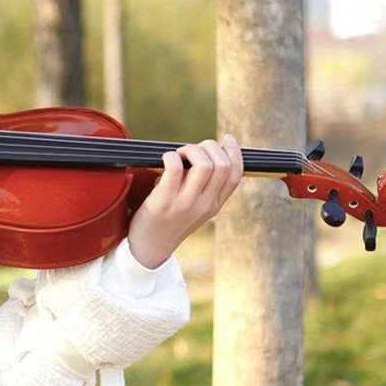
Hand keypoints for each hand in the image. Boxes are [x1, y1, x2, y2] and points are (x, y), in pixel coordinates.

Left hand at [126, 134, 243, 268]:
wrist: (150, 247)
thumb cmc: (170, 220)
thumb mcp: (196, 208)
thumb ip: (206, 187)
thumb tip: (207, 154)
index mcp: (215, 204)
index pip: (236, 174)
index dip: (235, 152)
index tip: (225, 139)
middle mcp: (205, 204)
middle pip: (223, 165)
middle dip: (209, 146)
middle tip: (192, 150)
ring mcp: (186, 203)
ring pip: (204, 164)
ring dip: (191, 150)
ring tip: (179, 154)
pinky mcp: (164, 200)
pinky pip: (175, 167)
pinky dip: (171, 156)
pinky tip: (165, 159)